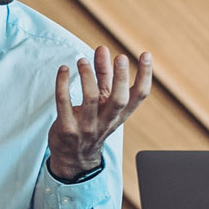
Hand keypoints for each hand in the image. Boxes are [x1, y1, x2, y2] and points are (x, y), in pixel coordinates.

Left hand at [48, 47, 153, 180]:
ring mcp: (87, 127)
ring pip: (91, 98)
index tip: (145, 55)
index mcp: (119, 114)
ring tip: (82, 60)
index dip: (145, 75)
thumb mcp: (102, 103)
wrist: (74, 158)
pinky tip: (64, 70)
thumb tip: (103, 49)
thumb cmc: (91, 123)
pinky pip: (64, 103)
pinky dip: (63, 84)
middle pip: (119, 99)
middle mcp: (106, 121)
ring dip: (88, 75)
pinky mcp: (67, 129)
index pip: (139, 96)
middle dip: (121, 77)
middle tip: (120, 57)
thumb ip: (103, 76)